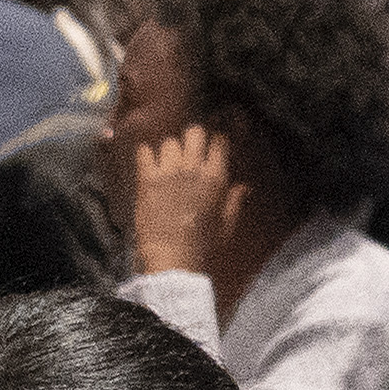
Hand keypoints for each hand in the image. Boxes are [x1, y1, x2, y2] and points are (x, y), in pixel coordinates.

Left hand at [129, 123, 244, 279]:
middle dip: (191, 138)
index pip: (219, 141)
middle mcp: (194, 169)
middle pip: (194, 132)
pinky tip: (147, 164)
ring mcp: (169, 172)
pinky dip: (145, 154)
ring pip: (169, 141)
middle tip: (187, 151)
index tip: (209, 148)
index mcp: (217, 177)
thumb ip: (234, 200)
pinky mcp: (147, 179)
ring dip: (168, 150)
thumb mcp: (226, 223)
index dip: (214, 141)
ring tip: (166, 163)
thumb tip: (244, 187)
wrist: (173, 257)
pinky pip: (144, 152)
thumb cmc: (203, 244)